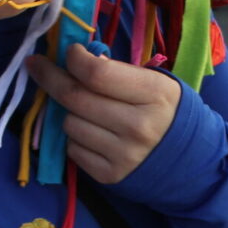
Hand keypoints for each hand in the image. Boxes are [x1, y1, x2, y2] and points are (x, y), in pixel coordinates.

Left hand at [27, 42, 181, 184]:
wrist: (190, 163)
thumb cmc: (168, 113)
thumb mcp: (157, 84)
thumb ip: (119, 73)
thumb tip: (76, 61)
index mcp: (154, 94)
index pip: (97, 73)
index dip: (74, 59)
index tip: (69, 52)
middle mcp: (138, 126)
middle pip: (75, 97)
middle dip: (50, 77)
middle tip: (37, 66)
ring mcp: (123, 154)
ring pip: (69, 123)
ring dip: (68, 111)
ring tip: (84, 108)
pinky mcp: (110, 175)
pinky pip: (73, 149)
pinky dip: (75, 137)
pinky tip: (92, 132)